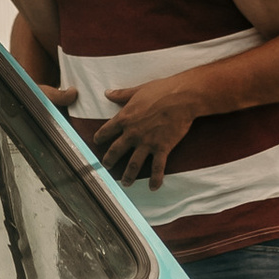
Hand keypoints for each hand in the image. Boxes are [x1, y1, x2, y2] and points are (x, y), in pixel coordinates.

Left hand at [83, 71, 205, 187]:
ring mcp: (147, 142)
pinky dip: (155, 179)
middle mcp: (132, 133)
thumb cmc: (161, 90)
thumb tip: (107, 93)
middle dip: (109, 160)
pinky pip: (157, 167)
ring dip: (128, 175)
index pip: (106, 131)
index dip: (99, 137)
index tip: (97, 142)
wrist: (182, 97)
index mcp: (125, 118)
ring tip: (125, 183)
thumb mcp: (138, 90)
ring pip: (133, 164)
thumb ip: (121, 94)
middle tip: (106, 166)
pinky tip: (153, 187)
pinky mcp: (162, 148)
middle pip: (115, 151)